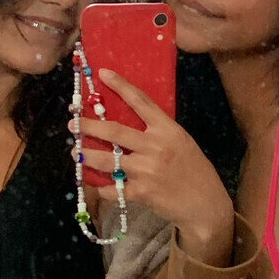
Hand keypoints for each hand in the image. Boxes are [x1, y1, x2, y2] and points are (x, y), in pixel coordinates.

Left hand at [75, 68, 234, 264]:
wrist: (205, 205)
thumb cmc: (194, 171)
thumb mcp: (181, 143)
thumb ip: (157, 133)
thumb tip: (127, 126)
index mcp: (168, 130)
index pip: (141, 101)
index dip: (121, 86)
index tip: (102, 73)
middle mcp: (155, 147)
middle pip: (114, 131)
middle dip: (89, 127)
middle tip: (73, 124)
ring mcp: (146, 170)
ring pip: (107, 160)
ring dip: (87, 156)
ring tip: (77, 154)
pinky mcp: (140, 192)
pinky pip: (112, 188)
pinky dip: (102, 186)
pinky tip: (98, 184)